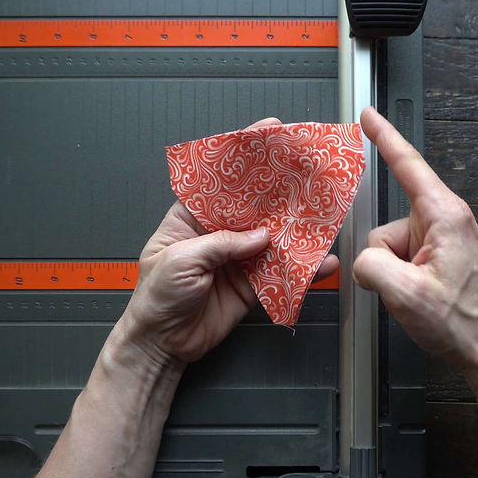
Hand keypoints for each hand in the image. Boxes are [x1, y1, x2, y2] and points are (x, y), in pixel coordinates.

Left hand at [120, 118, 339, 365]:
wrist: (162, 344)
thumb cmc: (156, 297)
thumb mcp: (182, 260)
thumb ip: (221, 244)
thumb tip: (260, 236)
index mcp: (191, 216)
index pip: (220, 179)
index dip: (243, 155)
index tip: (269, 133)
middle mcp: (217, 233)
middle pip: (253, 204)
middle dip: (279, 188)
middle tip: (307, 170)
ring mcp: (237, 258)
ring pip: (272, 237)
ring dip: (296, 228)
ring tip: (321, 214)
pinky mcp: (251, 284)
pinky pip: (280, 272)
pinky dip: (302, 269)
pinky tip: (320, 262)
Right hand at [353, 107, 477, 382]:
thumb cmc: (463, 323)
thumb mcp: (405, 295)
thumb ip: (371, 267)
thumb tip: (363, 262)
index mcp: (444, 216)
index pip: (408, 165)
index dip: (384, 137)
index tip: (368, 115)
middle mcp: (447, 221)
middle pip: (388, 223)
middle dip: (384, 256)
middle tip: (405, 288)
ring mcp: (444, 241)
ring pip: (391, 246)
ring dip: (393, 274)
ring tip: (419, 297)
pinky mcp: (442, 258)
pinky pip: (403, 260)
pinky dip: (402, 280)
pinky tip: (421, 299)